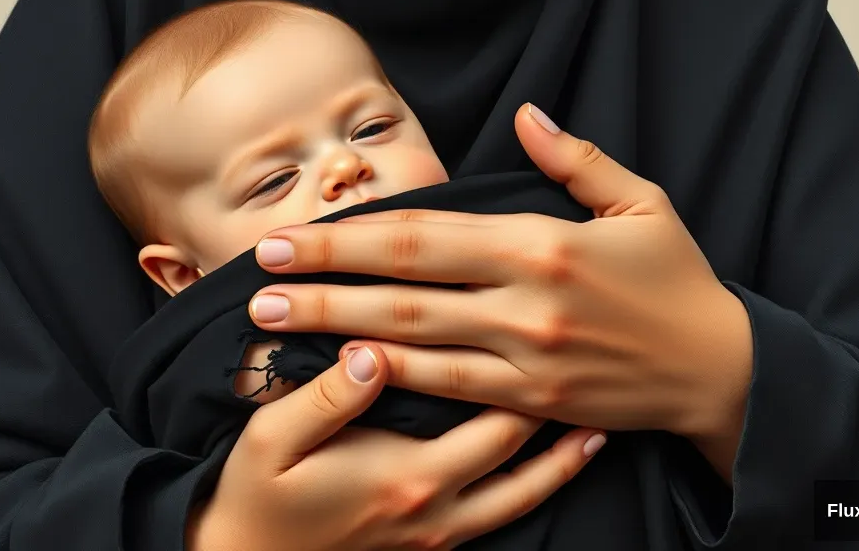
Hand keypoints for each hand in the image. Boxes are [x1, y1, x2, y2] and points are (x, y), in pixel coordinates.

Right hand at [190, 342, 605, 550]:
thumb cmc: (256, 494)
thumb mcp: (273, 439)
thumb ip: (326, 398)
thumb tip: (372, 350)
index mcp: (405, 474)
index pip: (487, 417)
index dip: (526, 373)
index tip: (553, 328)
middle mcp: (437, 507)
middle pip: (519, 451)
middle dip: (556, 405)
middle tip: (592, 361)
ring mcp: (439, 531)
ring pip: (525, 495)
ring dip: (563, 460)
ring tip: (602, 425)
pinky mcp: (432, 543)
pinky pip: (502, 514)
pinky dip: (536, 487)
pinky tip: (552, 465)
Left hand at [246, 104, 753, 476]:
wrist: (721, 371)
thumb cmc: (678, 279)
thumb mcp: (642, 201)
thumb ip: (576, 159)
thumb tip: (526, 113)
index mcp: (543, 244)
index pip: (424, 235)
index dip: (350, 235)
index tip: (293, 233)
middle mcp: (526, 303)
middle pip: (402, 289)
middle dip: (322, 284)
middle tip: (257, 281)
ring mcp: (527, 358)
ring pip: (413, 343)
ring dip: (338, 332)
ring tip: (276, 326)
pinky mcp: (534, 402)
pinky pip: (451, 390)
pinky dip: (394, 380)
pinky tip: (345, 372)